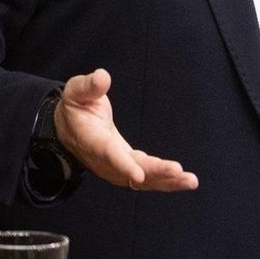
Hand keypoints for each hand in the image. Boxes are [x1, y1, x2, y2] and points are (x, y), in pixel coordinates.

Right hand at [54, 69, 197, 191]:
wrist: (68, 130)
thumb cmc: (76, 107)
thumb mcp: (75, 92)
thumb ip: (88, 86)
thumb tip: (102, 77)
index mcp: (91, 139)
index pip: (107, 152)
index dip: (122, 164)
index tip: (138, 174)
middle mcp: (104, 159)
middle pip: (131, 169)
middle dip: (155, 172)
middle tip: (179, 172)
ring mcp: (116, 168)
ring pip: (141, 180)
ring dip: (166, 181)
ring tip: (190, 181)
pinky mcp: (126, 170)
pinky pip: (146, 179)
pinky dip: (165, 181)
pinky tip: (184, 181)